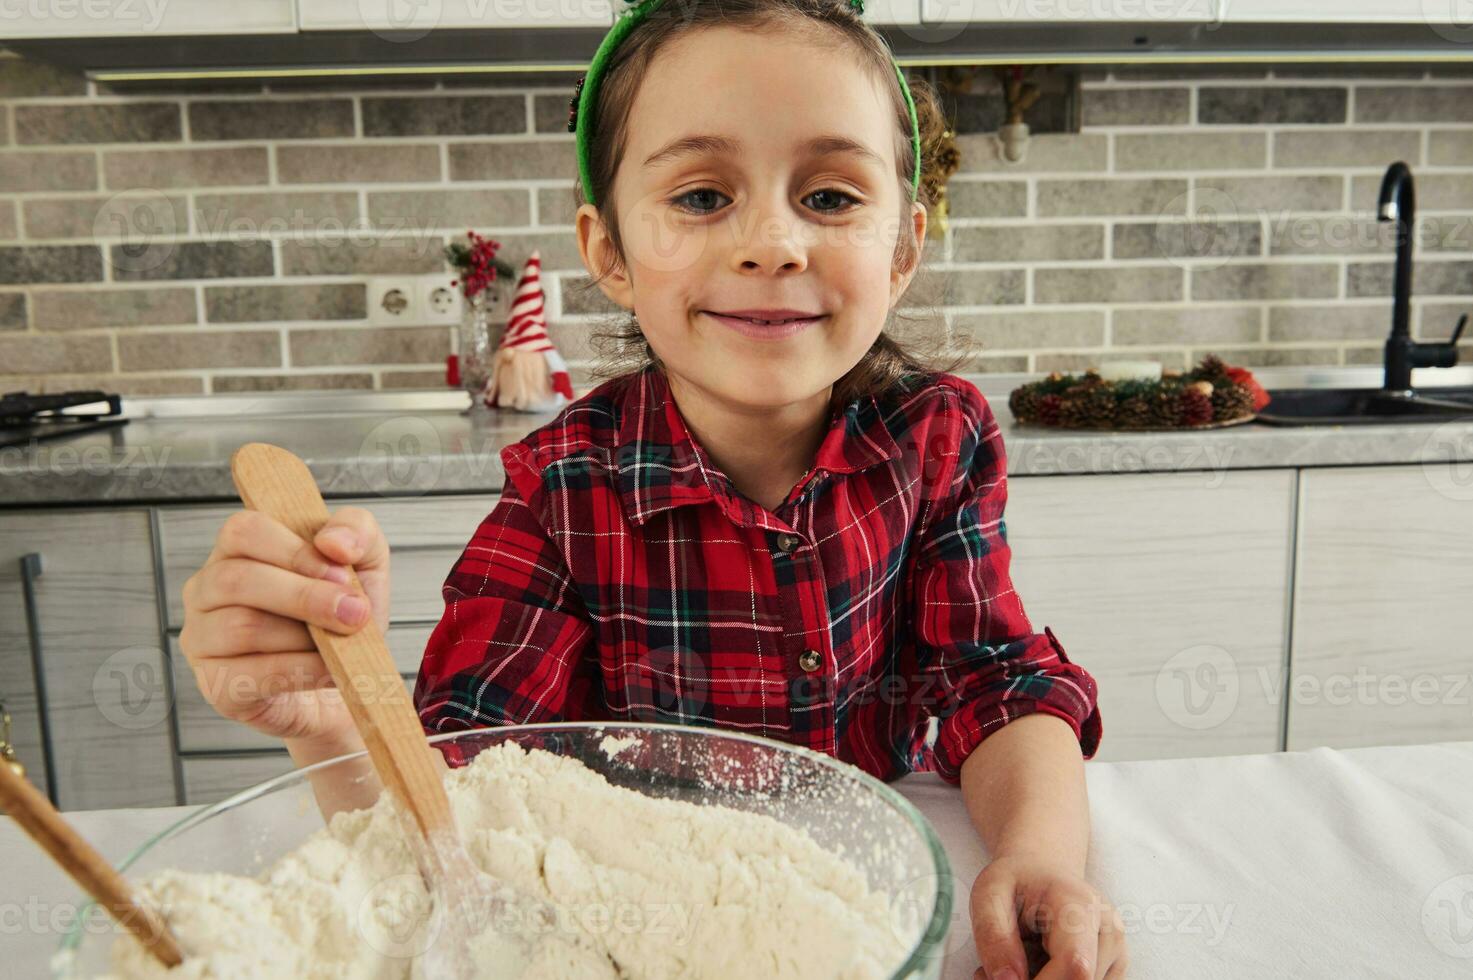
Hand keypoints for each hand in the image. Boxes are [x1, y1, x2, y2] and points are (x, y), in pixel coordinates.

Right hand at [179, 506, 390, 746]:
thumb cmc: (342, 614)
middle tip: (355, 613)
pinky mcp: (217, 686)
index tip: (341, 572)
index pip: (243, 531)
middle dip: (305, 596)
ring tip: (342, 644)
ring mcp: (204, 640)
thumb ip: (356, 530)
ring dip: (305, 637)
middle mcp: (207, 591)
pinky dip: (303, 671)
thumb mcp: (363, 562)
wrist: (347, 680)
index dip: (294, 551)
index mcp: (236, 551)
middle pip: (237, 580)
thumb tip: (333, 542)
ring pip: (243, 627)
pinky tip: (331, 670)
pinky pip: (253, 675)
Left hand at [969, 852, 1128, 979]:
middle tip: (1001, 970)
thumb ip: (994, 936)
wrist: (1043, 871)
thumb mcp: (989, 893)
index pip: (1076, 964)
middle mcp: (1108, 930)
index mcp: (1080, 905)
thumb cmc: (1017, 881)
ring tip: (1020, 961)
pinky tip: (1040, 967)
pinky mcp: (1115, 969)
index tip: (1009, 979)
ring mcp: (1116, 952)